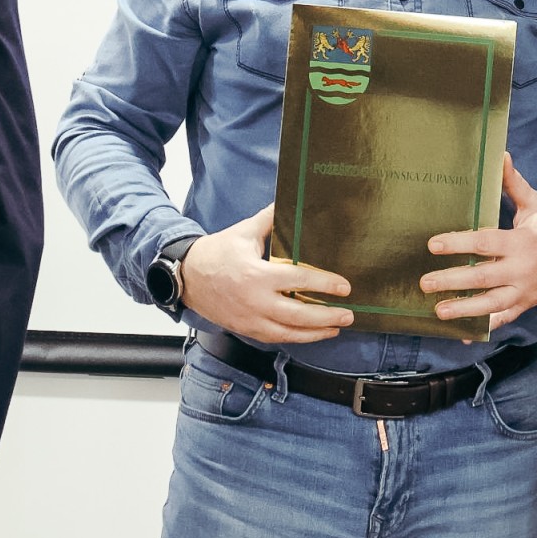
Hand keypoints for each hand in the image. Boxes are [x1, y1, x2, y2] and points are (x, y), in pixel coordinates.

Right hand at [181, 204, 353, 344]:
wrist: (187, 276)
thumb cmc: (217, 252)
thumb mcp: (244, 231)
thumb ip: (271, 218)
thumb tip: (290, 199)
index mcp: (256, 274)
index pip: (298, 281)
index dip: (324, 284)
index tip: (344, 286)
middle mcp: (255, 301)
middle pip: (298, 314)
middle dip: (327, 316)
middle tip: (349, 314)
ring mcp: (250, 319)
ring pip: (289, 333)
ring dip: (316, 332)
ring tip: (337, 328)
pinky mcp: (246, 329)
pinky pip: (276, 338)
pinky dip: (297, 337)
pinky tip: (312, 333)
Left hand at [420, 153, 536, 328]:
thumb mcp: (536, 205)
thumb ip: (514, 184)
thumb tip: (500, 155)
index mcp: (523, 242)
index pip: (486, 243)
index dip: (459, 244)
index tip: (433, 244)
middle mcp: (522, 270)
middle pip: (483, 277)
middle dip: (453, 281)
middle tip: (425, 283)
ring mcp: (523, 291)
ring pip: (491, 304)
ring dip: (464, 310)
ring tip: (438, 311)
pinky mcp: (524, 305)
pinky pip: (502, 320)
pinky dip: (483, 329)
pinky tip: (462, 334)